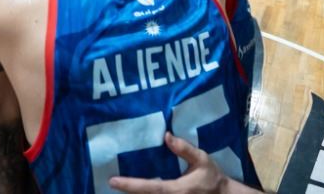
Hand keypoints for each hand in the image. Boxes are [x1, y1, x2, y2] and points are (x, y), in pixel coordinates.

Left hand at [109, 132, 255, 192]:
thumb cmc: (212, 178)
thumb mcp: (202, 160)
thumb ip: (184, 149)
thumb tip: (166, 135)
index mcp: (177, 190)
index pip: (150, 188)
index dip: (130, 185)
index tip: (113, 181)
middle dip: (128, 192)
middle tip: (111, 183)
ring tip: (120, 185)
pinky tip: (134, 190)